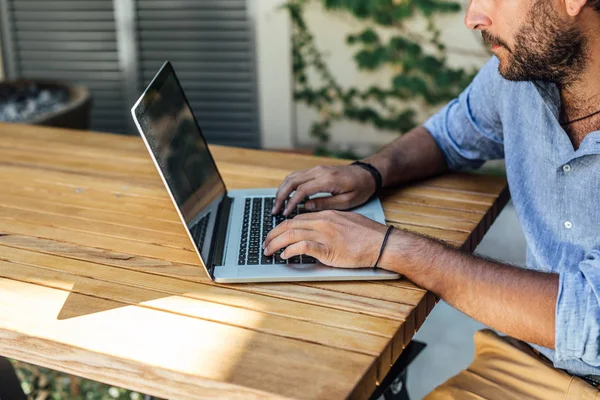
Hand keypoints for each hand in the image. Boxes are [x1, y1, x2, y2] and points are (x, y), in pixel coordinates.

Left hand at [263, 210, 388, 267]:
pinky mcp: (328, 249)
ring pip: (292, 234)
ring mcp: (325, 234)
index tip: (273, 235)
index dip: (281, 228)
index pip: (296, 219)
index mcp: (326, 215)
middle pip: (289, 225)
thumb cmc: (367, 235)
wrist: (382, 243)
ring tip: (268, 251)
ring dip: (276, 244)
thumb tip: (315, 233)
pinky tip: (284, 256)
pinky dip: (290, 250)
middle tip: (265, 244)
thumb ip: (329, 225)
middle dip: (273, 235)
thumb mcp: (345, 222)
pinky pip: (303, 247)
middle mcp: (323, 222)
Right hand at [271, 165, 375, 215]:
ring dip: (282, 190)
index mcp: (327, 179)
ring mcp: (317, 168)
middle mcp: (319, 171)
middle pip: (292, 181)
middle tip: (275, 210)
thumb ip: (325, 204)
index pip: (302, 190)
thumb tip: (305, 207)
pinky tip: (286, 196)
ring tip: (277, 205)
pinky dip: (288, 185)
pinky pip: (297, 175)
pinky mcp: (316, 170)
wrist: (368, 173)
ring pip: (292, 176)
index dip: (291, 202)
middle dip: (281, 196)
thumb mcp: (347, 201)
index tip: (285, 213)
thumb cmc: (360, 188)